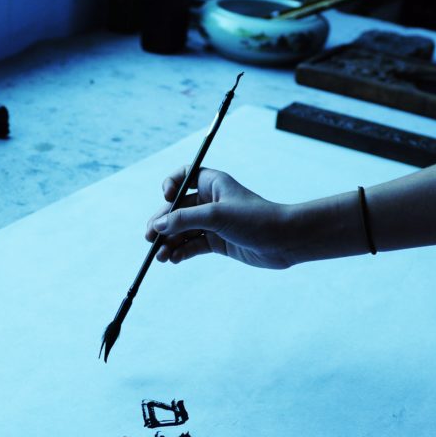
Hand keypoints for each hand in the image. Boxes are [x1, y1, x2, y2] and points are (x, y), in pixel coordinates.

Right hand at [145, 166, 293, 268]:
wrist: (286, 241)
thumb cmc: (256, 219)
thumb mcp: (216, 216)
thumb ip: (184, 219)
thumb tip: (157, 225)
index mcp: (212, 184)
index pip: (183, 177)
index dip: (170, 185)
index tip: (166, 198)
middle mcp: (211, 201)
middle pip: (177, 209)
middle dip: (162, 224)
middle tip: (150, 238)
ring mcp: (214, 223)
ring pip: (183, 230)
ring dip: (169, 242)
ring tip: (161, 257)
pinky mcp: (218, 242)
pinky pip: (193, 245)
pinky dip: (181, 252)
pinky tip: (174, 259)